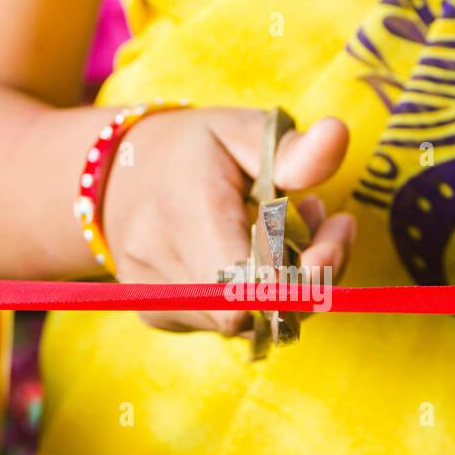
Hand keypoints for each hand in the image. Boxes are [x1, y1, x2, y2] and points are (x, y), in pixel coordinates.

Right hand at [101, 107, 356, 332]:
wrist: (116, 175)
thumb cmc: (192, 149)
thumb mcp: (243, 131)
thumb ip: (292, 148)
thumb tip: (338, 134)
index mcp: (186, 211)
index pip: (254, 285)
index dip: (308, 275)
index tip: (338, 227)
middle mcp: (161, 262)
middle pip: (258, 311)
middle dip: (308, 278)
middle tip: (322, 222)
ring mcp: (155, 296)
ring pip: (247, 323)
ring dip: (283, 287)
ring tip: (284, 231)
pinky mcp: (157, 315)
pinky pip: (224, 324)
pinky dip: (251, 299)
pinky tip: (250, 257)